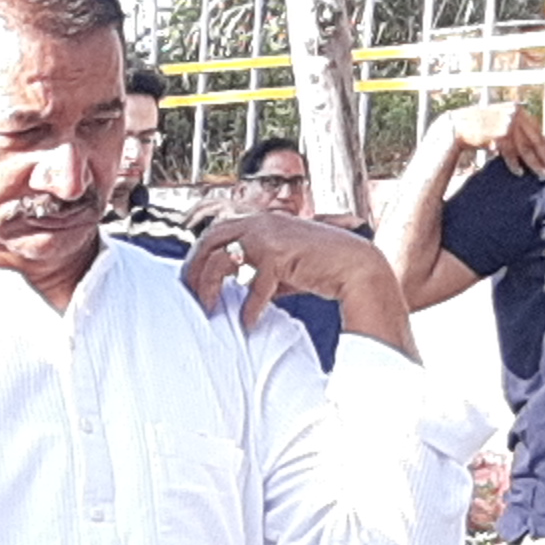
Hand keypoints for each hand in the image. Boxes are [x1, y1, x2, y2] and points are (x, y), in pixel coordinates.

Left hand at [180, 208, 392, 325]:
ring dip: (210, 286)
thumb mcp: (282, 267)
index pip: (216, 233)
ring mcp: (270, 235)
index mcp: (261, 222)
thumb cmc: (321, 267)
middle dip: (194, 268)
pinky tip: (248, 323)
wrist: (357, 266)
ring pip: (222, 258)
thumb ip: (258, 273)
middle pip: (209, 240)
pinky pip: (253, 285)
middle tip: (188, 295)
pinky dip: (249, 307)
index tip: (191, 281)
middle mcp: (261, 223)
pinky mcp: (281, 254)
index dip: (199, 256)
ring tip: (209, 309)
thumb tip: (234, 292)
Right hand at [435, 100, 544, 178]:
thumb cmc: (476, 128)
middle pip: (534, 139)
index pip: (537, 130)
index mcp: (517, 109)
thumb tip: (531, 145)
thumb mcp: (499, 122)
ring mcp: (508, 121)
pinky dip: (514, 163)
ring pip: (525, 147)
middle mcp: (515, 112)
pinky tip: (519, 173)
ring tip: (542, 174)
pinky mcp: (500, 132)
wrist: (454, 126)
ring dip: (534, 163)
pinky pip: (511, 152)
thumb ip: (515, 129)